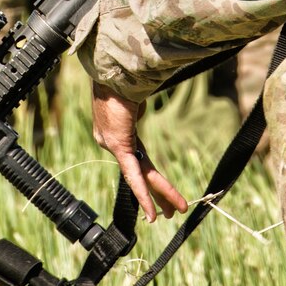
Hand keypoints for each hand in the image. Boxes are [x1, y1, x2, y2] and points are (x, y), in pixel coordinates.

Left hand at [91, 85, 188, 222]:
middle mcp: (114, 144)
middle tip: (170, 213)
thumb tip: (144, 103)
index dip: (149, 178)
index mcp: (119, 134)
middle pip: (141, 175)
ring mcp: (114, 146)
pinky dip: (144, 194)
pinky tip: (152, 212)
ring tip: (173, 213)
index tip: (159, 189)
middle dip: (157, 195)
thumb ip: (137, 107)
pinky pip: (134, 175)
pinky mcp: (118, 145)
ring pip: (142, 178)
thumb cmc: (122, 78)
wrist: (112, 72)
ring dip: (159, 197)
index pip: (139, 162)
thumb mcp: (133, 98)